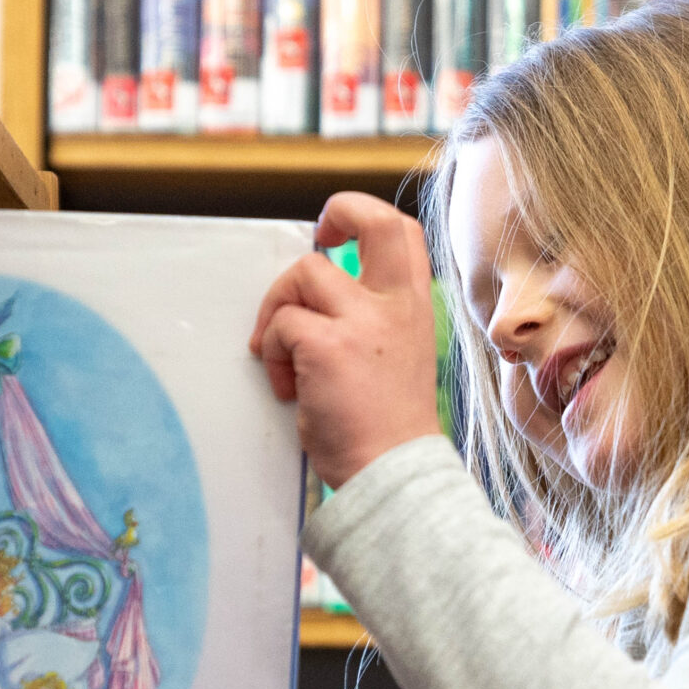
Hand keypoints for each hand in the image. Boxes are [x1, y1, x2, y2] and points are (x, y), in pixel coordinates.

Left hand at [249, 192, 445, 487]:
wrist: (392, 473)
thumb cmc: (387, 427)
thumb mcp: (398, 355)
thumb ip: (373, 318)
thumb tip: (323, 296)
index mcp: (414, 306)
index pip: (402, 231)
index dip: (365, 216)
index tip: (337, 237)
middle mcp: (395, 305)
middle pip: (372, 221)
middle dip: (338, 214)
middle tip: (318, 243)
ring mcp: (362, 322)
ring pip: (304, 274)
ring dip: (280, 313)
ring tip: (288, 361)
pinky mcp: (327, 346)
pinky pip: (281, 324)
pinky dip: (273, 352)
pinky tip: (289, 388)